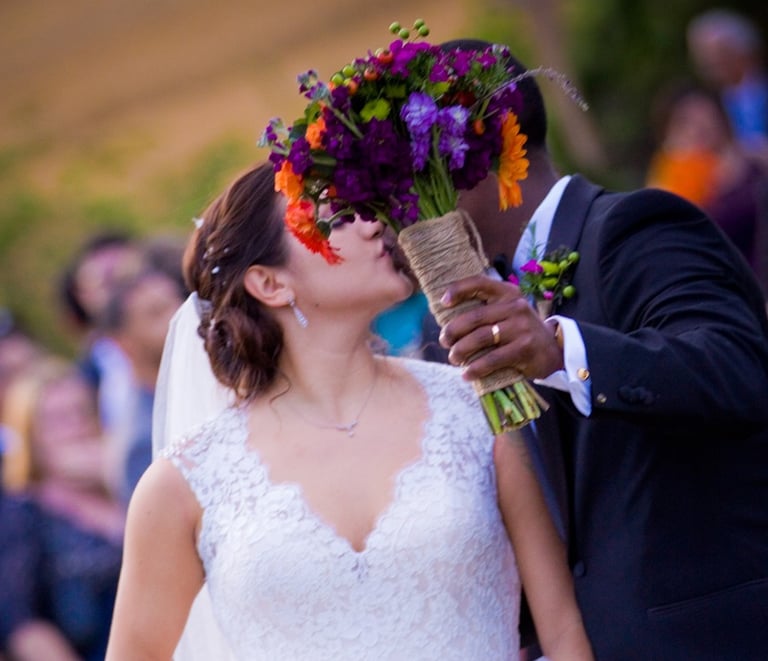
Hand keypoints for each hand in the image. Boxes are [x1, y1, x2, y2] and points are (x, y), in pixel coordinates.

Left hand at [438, 275, 563, 379]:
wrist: (553, 350)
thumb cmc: (520, 330)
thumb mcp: (508, 312)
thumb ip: (487, 309)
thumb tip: (448, 319)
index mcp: (508, 293)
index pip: (479, 283)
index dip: (458, 290)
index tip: (443, 302)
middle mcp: (515, 307)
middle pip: (475, 317)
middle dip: (453, 330)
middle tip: (444, 341)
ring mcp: (521, 328)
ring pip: (481, 338)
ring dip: (461, 350)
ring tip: (453, 358)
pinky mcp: (524, 349)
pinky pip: (493, 359)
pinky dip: (476, 368)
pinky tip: (467, 374)